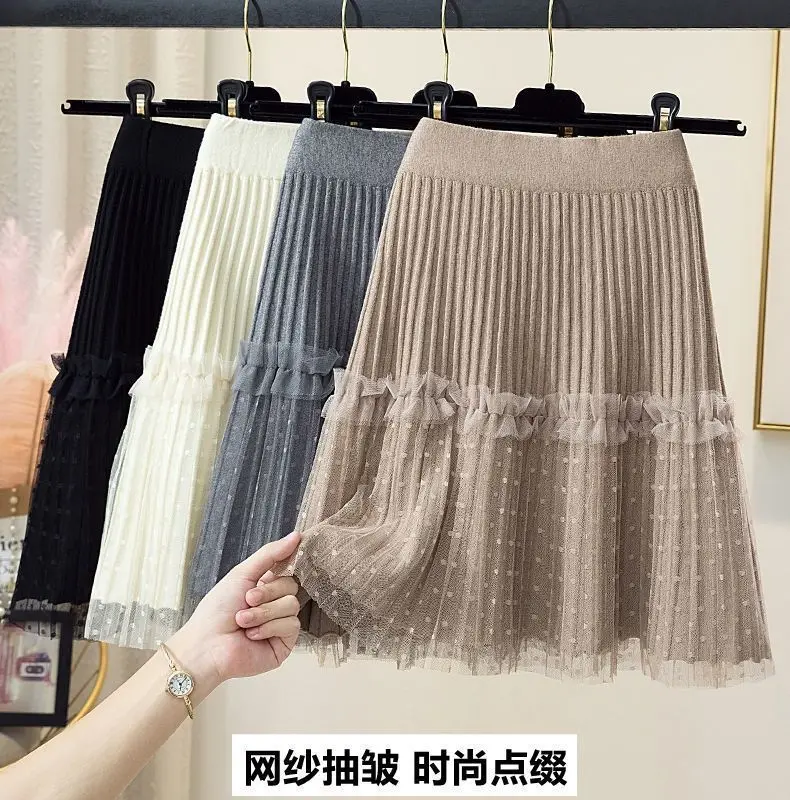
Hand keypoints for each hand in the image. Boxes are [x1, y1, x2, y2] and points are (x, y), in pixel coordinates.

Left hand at [167, 531, 301, 695]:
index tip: (273, 569)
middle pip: (291, 586)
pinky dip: (269, 627)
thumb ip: (270, 554)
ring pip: (292, 605)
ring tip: (243, 621)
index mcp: (265, 587)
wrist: (207, 645)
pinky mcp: (285, 644)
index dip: (281, 568)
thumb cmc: (217, 611)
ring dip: (264, 612)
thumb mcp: (242, 574)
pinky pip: (292, 625)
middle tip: (247, 601)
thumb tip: (296, 535)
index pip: (287, 570)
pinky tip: (252, 635)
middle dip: (267, 593)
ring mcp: (281, 625)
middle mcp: (275, 605)